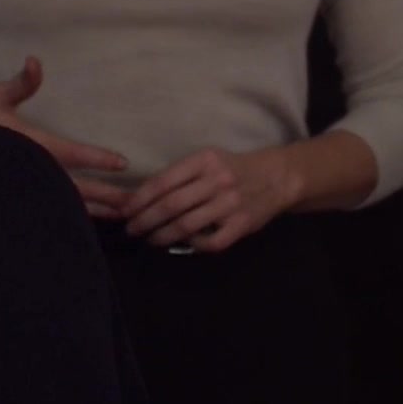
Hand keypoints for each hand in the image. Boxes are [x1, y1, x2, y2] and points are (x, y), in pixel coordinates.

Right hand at [0, 56, 132, 218]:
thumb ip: (19, 84)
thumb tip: (35, 61)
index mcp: (32, 147)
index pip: (73, 155)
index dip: (99, 159)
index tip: (123, 163)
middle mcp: (33, 174)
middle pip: (78, 189)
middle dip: (108, 196)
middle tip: (135, 203)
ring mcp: (27, 192)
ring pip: (68, 206)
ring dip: (96, 210)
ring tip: (121, 216)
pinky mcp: (20, 203)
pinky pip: (53, 213)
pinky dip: (74, 218)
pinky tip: (90, 223)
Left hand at [120, 147, 302, 252]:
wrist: (278, 177)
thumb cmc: (233, 168)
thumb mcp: (208, 159)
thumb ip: (181, 175)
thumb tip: (142, 195)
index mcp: (204, 160)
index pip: (163, 181)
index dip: (140, 198)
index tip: (124, 210)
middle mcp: (217, 180)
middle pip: (171, 205)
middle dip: (145, 220)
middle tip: (131, 229)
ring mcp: (230, 204)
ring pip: (186, 225)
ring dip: (162, 235)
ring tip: (150, 239)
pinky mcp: (242, 225)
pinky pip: (210, 242)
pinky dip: (193, 244)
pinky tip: (184, 242)